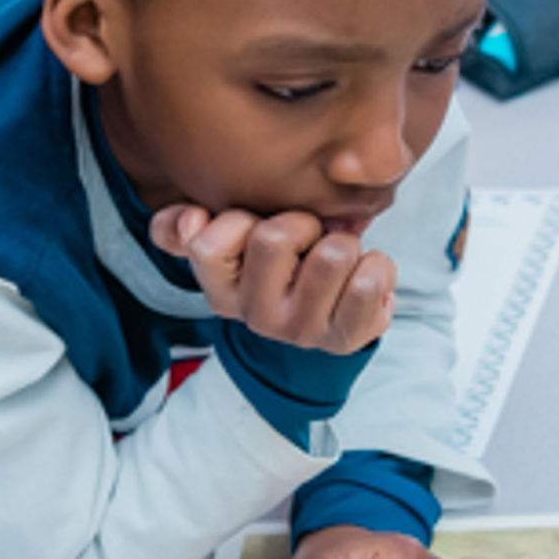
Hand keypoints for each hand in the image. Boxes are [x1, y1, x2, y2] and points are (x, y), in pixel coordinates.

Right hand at [152, 207, 395, 355]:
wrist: (326, 316)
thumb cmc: (277, 265)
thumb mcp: (227, 241)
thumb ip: (182, 227)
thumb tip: (189, 219)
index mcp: (220, 294)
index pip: (206, 245)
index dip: (238, 220)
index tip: (254, 227)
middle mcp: (257, 318)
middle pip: (275, 238)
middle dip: (301, 222)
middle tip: (308, 239)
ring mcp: (302, 332)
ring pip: (331, 253)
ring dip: (343, 242)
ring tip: (336, 257)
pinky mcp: (345, 339)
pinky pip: (369, 282)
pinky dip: (376, 266)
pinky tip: (364, 274)